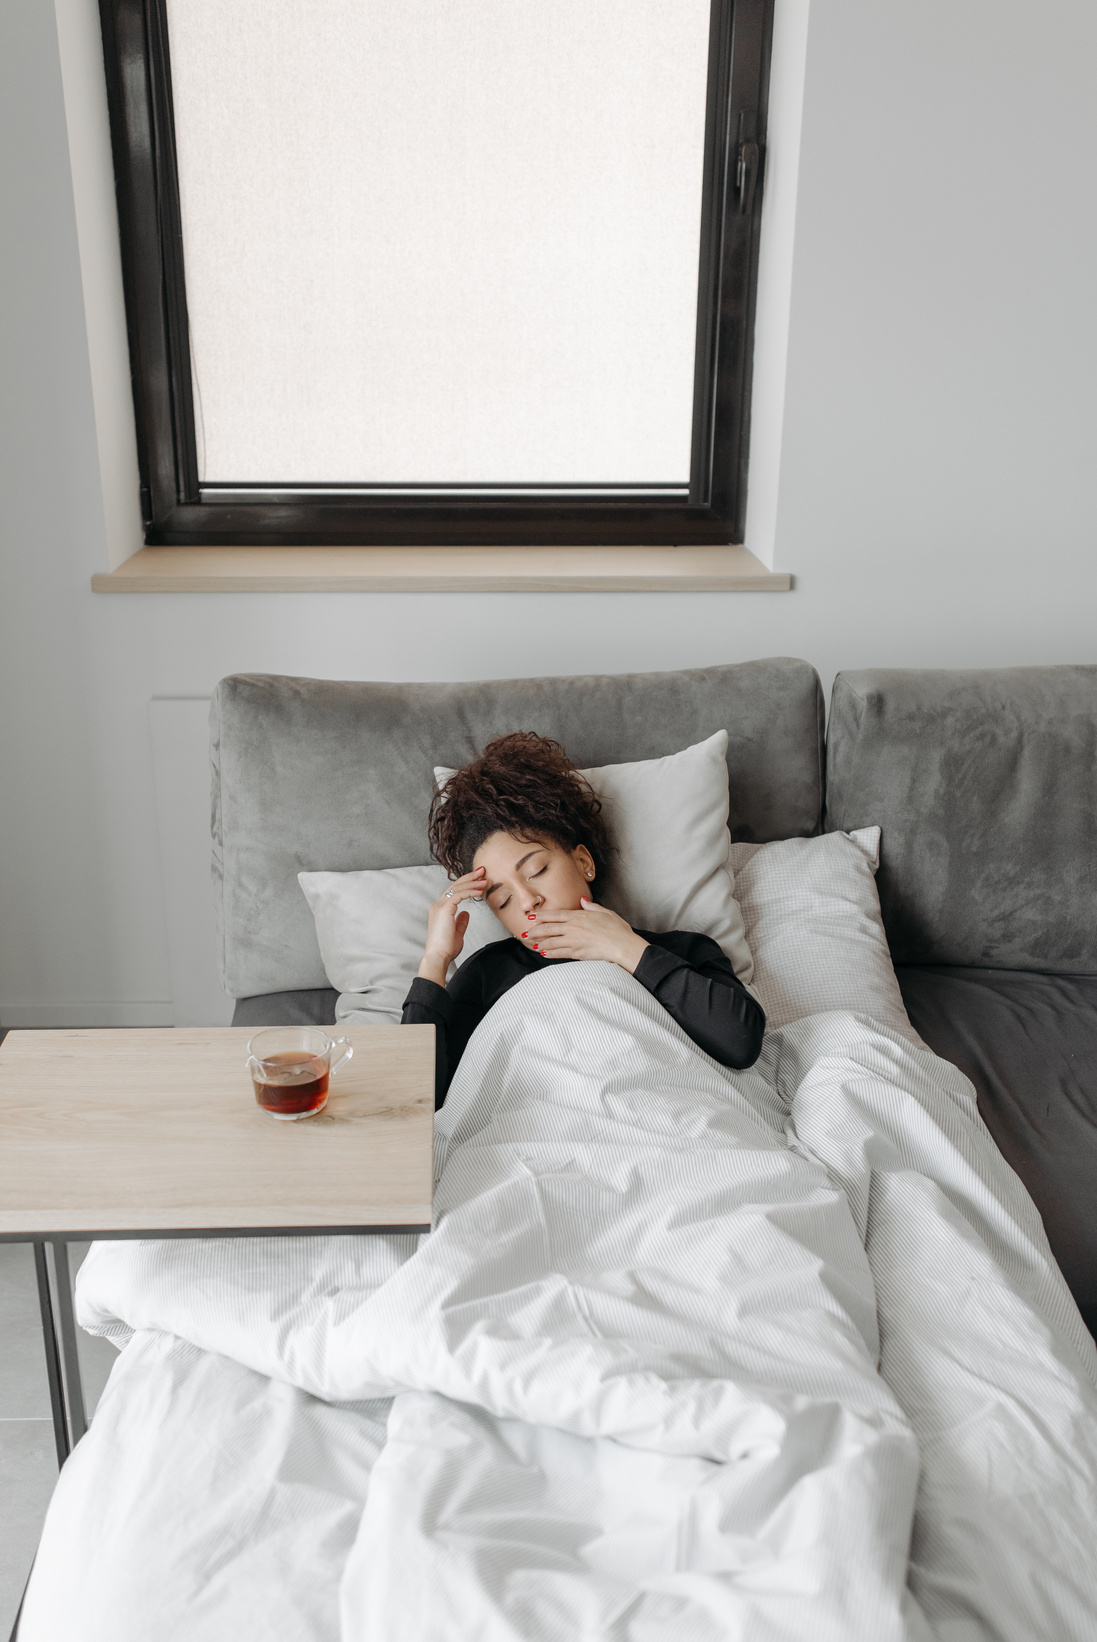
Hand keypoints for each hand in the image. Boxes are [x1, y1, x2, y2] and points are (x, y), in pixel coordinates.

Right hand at [418, 867, 485, 984]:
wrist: (438, 957)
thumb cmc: (446, 948)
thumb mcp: (456, 933)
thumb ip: (460, 922)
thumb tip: (466, 913)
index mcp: (440, 909)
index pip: (454, 891)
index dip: (466, 883)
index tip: (479, 879)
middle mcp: (438, 905)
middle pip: (455, 885)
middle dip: (470, 877)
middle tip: (483, 871)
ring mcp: (440, 906)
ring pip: (457, 887)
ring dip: (472, 882)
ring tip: (485, 880)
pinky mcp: (444, 910)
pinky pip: (459, 895)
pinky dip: (470, 891)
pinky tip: (480, 891)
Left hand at [527, 899, 648, 972]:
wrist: (623, 945)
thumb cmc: (617, 929)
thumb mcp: (605, 912)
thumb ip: (591, 906)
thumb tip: (582, 900)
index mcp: (579, 916)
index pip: (556, 915)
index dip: (542, 916)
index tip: (532, 917)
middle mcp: (574, 928)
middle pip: (549, 928)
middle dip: (535, 930)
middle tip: (525, 932)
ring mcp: (574, 941)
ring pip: (551, 942)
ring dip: (540, 942)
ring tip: (531, 943)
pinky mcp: (577, 953)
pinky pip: (560, 953)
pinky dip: (550, 953)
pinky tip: (543, 953)